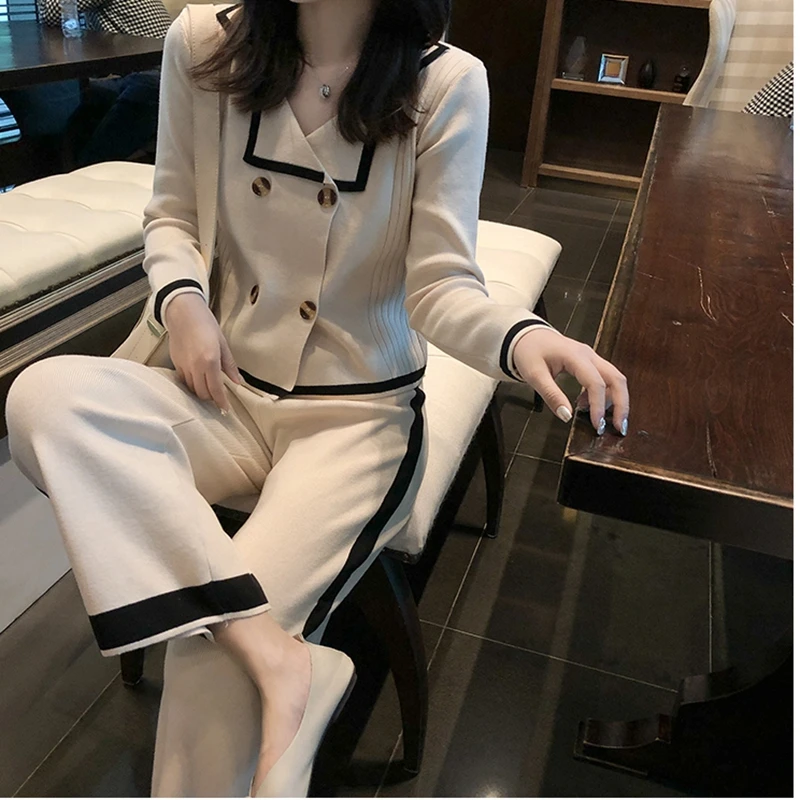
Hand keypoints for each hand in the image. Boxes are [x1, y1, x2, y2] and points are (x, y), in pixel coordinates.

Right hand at [164, 293, 241, 413]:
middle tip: (219, 397)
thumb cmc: (206, 324)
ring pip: (191, 389)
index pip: (215, 389)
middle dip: (211, 398)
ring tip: (209, 389)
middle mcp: (195, 366)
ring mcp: (183, 366)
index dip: (221, 402)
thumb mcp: (223, 344)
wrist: (183, 313)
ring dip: (201, 392)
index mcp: (210, 361)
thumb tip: (237, 381)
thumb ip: (229, 365)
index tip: (225, 409)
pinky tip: (198, 380)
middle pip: (202, 393)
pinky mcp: (175, 363)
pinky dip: (191, 384)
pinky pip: (184, 380)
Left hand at [512, 328, 628, 435]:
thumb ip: (551, 395)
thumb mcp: (534, 375)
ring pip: (614, 379)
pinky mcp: (590, 363)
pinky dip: (603, 395)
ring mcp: (591, 358)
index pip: (595, 383)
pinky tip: (588, 407)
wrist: (526, 336)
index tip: (598, 426)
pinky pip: (604, 379)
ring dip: (615, 400)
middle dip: (622, 404)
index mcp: (575, 356)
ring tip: (604, 421)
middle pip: (616, 379)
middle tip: (619, 427)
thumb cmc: (529, 351)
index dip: (599, 406)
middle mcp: (589, 355)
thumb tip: (566, 416)